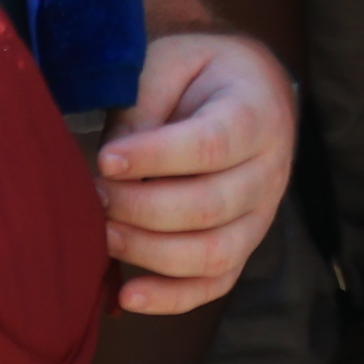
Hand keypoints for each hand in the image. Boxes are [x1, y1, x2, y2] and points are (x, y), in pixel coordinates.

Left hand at [93, 29, 293, 313]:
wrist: (246, 87)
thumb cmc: (198, 73)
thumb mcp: (170, 64)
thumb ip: (143, 108)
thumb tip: (111, 167)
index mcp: (256, 114)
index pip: (211, 146)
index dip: (155, 158)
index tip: (105, 160)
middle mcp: (269, 172)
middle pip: (209, 207)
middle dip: (141, 208)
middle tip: (94, 195)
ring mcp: (260, 217)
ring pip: (213, 254)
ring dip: (150, 252)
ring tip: (103, 234)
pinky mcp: (242, 246)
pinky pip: (213, 285)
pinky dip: (171, 299)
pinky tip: (128, 296)